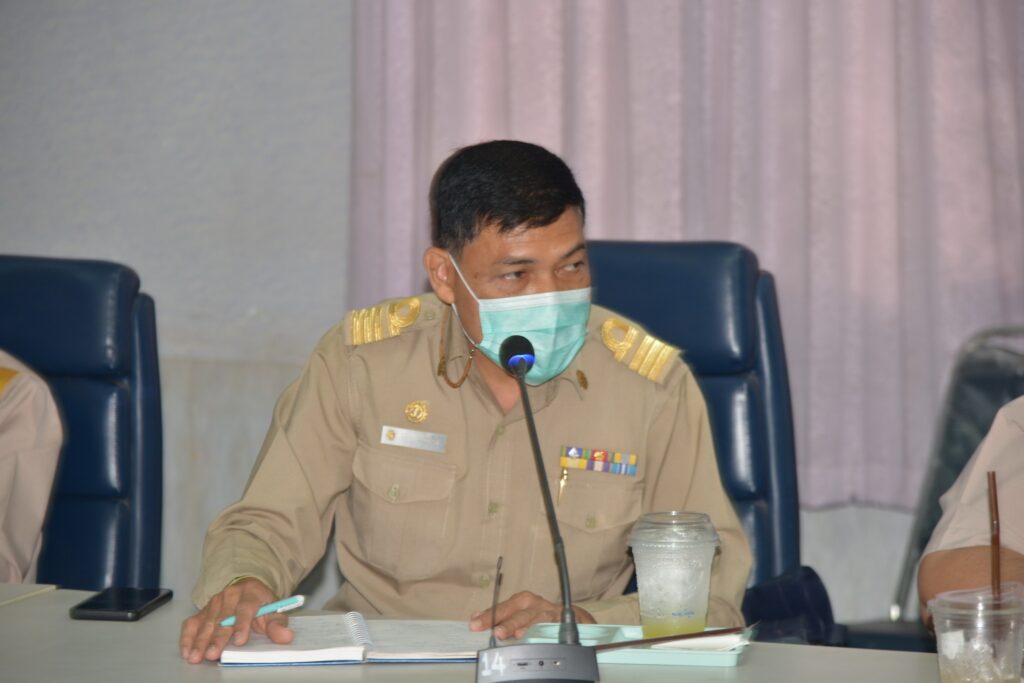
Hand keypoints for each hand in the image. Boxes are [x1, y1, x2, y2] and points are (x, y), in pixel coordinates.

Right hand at [179, 578, 293, 663]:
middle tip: (212, 654)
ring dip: (199, 641)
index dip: (242, 624)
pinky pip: (192, 623)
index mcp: (250, 593)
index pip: (245, 609)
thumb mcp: (274, 611)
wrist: (247, 589)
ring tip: (195, 657)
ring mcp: (214, 603)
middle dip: (217, 638)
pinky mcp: (203, 610)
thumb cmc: (261, 604)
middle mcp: (230, 595)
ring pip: (206, 622)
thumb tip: (286, 636)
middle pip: (222, 618)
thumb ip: (278, 625)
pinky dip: (187, 636)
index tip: (240, 640)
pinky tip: (186, 650)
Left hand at [469, 590, 595, 639]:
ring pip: (535, 618)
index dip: (489, 615)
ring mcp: (550, 612)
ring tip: (513, 635)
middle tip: (495, 632)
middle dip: (505, 621)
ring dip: (523, 626)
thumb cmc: (542, 617)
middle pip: (517, 612)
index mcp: (522, 601)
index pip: (502, 608)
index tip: (475, 623)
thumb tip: (476, 618)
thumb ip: (501, 618)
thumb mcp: (521, 615)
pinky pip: (554, 625)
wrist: (575, 618)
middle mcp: (535, 604)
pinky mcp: (564, 621)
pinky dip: (546, 631)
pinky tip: (537, 637)